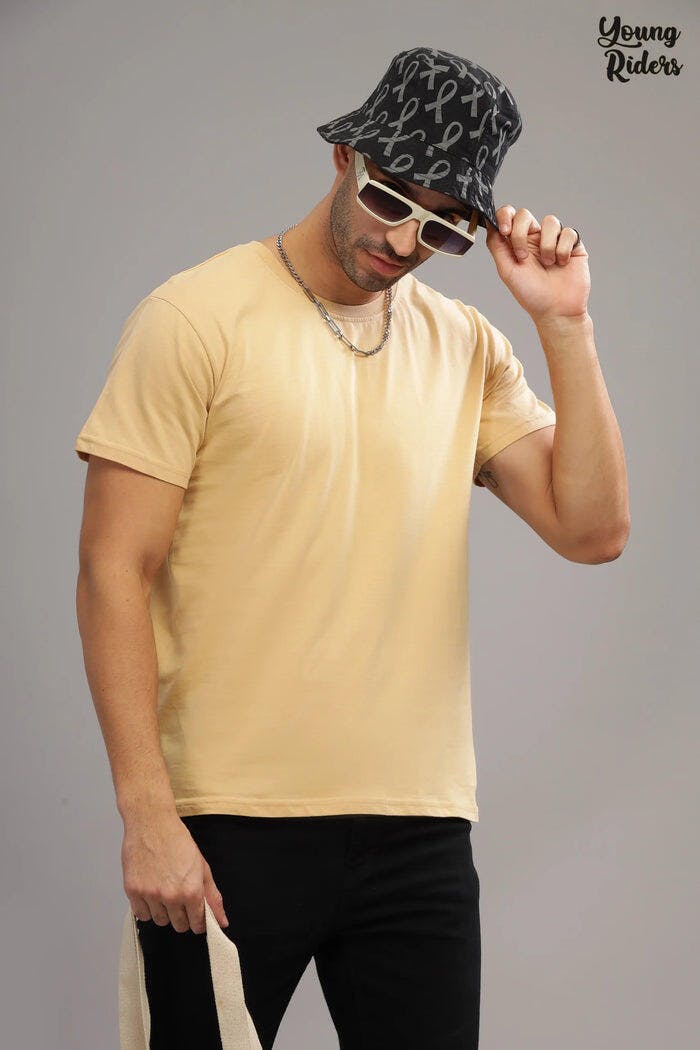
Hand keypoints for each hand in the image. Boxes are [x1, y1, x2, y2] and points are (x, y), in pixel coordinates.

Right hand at [122, 811, 229, 933]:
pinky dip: (146, 908)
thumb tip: (222, 921)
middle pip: (179, 926)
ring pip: (160, 921)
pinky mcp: (133, 891)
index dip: (199, 921)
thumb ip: (213, 897)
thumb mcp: (202, 867)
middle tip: (180, 899)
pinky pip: (141, 914)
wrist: (152, 823)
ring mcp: (150, 895)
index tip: (196, 916)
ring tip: (164, 891)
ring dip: (164, 912)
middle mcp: (171, 896)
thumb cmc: (177, 841)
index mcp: (191, 891)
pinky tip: (151, 892)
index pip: (197, 924)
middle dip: (183, 916)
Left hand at [485, 206, 590, 324]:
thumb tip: (488, 222)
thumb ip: (496, 245)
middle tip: (523, 257)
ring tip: (548, 264)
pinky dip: (563, 249)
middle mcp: (535, 238)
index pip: (508, 216)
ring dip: (546, 245)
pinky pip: (568, 232)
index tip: (505, 231)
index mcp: (517, 243)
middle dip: (520, 233)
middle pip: (525, 214)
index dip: (505, 216)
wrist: (556, 310)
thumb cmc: (531, 294)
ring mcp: (554, 240)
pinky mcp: (573, 244)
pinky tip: (562, 263)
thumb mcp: (507, 270)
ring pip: (550, 221)